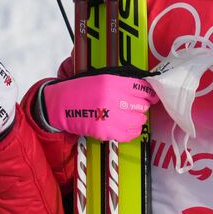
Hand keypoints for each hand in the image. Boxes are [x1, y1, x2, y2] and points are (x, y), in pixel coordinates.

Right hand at [38, 67, 156, 141]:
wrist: (61, 105)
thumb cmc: (82, 91)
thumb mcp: (102, 79)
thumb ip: (123, 84)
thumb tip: (146, 91)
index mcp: (113, 82)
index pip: (143, 89)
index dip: (149, 94)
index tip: (151, 97)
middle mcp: (114, 98)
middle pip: (142, 105)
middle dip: (139, 107)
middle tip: (130, 107)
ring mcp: (111, 116)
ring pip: (139, 120)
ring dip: (135, 119)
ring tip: (124, 117)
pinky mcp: (107, 131)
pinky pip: (130, 134)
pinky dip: (130, 131)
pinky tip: (122, 126)